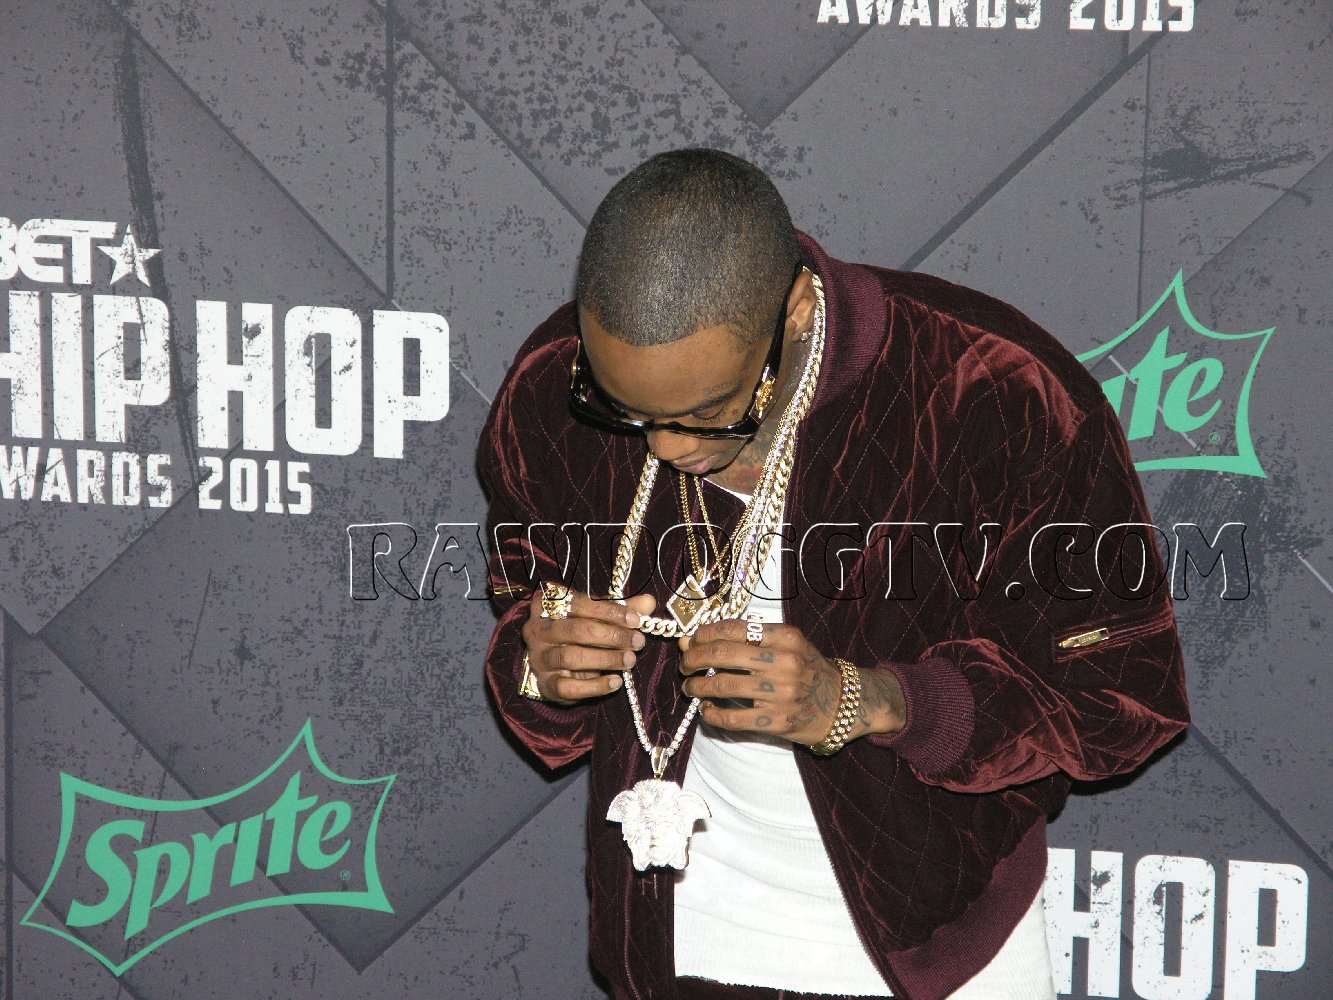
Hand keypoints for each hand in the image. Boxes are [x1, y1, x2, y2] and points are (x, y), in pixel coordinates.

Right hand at [521, 589, 656, 704]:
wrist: (553, 666)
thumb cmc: (578, 633)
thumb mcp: (596, 616)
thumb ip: (621, 610)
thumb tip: (648, 602)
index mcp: (547, 604)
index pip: (579, 603)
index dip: (609, 611)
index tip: (635, 619)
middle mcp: (538, 629)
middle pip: (576, 630)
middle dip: (612, 636)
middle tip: (638, 641)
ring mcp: (539, 658)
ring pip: (572, 657)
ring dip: (606, 659)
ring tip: (630, 660)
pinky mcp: (545, 684)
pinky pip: (569, 687)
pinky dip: (595, 686)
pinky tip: (616, 681)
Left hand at [678, 620, 905, 745]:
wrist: (842, 703)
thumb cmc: (806, 669)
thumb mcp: (786, 644)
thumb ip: (746, 639)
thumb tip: (693, 639)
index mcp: (785, 636)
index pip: (732, 628)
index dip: (703, 634)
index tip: (692, 641)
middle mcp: (784, 662)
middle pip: (722, 654)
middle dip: (693, 658)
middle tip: (684, 665)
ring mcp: (781, 693)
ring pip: (722, 685)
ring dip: (697, 686)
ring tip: (690, 687)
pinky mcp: (777, 721)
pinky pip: (732, 718)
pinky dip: (712, 714)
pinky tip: (706, 711)